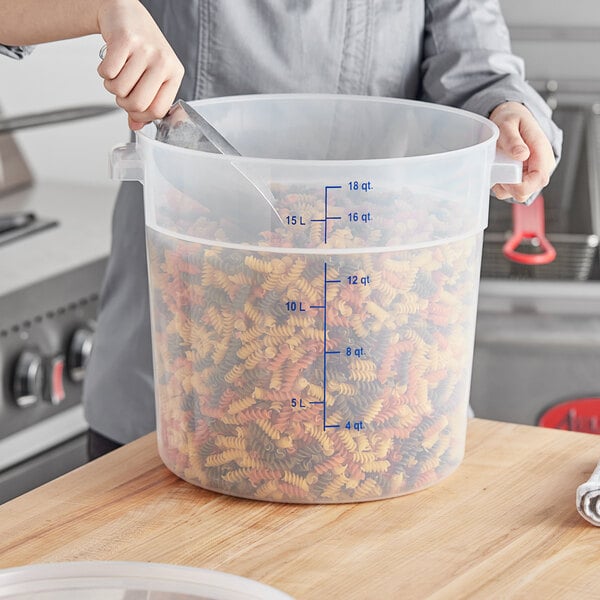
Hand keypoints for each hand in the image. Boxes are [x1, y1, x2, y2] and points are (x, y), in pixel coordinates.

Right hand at [96, 0, 183, 129]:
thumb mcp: (151, 76)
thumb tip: (135, 126)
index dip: (141, 115)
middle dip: (123, 102)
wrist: (125, 14)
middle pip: (137, 103)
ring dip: (112, 86)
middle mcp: (163, 61)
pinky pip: (107, 73)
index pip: (157, 111)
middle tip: (122, 91)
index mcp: (174, 74)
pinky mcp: (125, 40)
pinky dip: (103, 72)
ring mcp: (144, 50)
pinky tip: (111, 61)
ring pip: (119, 89)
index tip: (134, 110)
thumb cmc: (140, 48)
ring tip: (117, 73)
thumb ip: (145, 103)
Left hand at [489, 101, 554, 202]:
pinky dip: (499, 183)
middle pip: (526, 192)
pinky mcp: (521, 178)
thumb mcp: (508, 123)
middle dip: (508, 186)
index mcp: (542, 154)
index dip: (520, 186)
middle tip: (497, 167)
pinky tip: (498, 167)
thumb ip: (513, 139)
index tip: (504, 180)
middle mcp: (540, 167)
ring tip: (497, 163)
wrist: (512, 118)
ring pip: (515, 193)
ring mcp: (531, 174)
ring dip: (502, 184)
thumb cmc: (511, 120)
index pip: (538, 179)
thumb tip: (522, 154)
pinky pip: (508, 190)